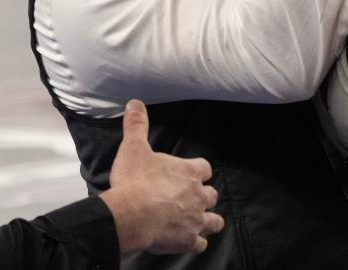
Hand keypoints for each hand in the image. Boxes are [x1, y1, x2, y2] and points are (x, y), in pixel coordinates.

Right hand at [101, 100, 223, 254]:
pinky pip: (201, 244)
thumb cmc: (135, 181)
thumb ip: (137, 125)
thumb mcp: (134, 147)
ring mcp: (196, 219)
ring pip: (215, 221)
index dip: (199, 171)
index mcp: (189, 172)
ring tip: (199, 221)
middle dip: (205, 196)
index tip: (192, 173)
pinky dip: (197, 242)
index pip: (205, 168)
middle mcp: (198, 195)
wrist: (132, 214)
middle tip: (192, 198)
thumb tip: (135, 103)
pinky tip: (189, 241)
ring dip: (209, 220)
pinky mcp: (188, 240)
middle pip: (212, 194)